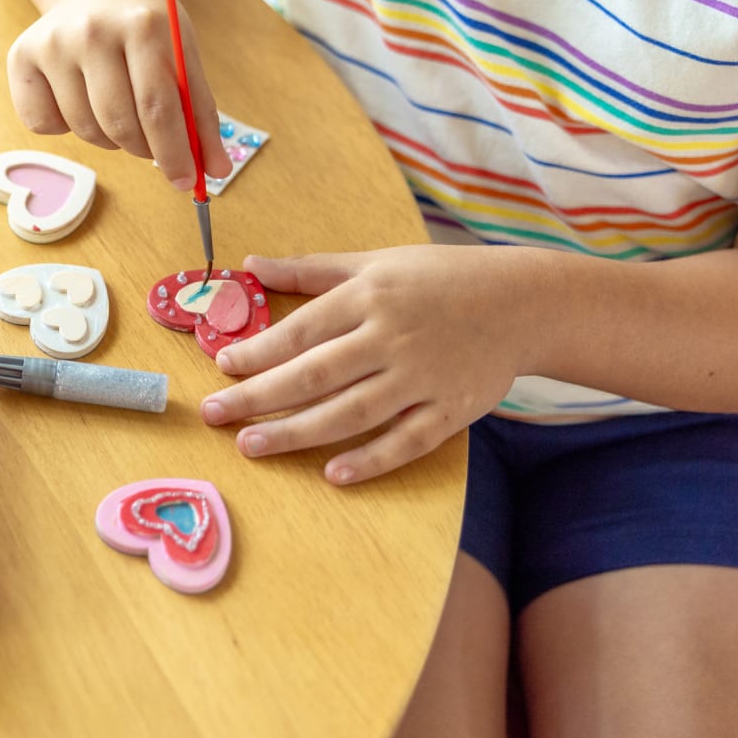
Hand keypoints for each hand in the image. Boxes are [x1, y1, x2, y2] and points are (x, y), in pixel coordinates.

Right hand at [7, 0, 231, 187]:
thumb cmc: (147, 28)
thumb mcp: (183, 54)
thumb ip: (199, 113)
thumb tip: (214, 172)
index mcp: (143, 25)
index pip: (159, 107)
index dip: (174, 153)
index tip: (186, 182)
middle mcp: (92, 31)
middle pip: (119, 123)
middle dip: (143, 149)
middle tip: (152, 147)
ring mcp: (52, 43)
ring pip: (84, 129)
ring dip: (109, 139)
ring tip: (119, 111)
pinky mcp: (21, 56)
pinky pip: (43, 125)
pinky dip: (65, 129)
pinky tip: (79, 99)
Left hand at [200, 247, 532, 483]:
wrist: (522, 302)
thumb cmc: (438, 278)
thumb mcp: (374, 262)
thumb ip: (310, 269)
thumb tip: (249, 263)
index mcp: (370, 296)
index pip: (302, 330)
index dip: (259, 351)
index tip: (222, 368)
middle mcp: (391, 337)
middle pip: (316, 375)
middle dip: (260, 397)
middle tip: (215, 415)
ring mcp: (422, 377)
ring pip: (351, 412)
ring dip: (298, 433)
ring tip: (252, 446)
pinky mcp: (451, 410)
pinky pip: (405, 441)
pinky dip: (370, 460)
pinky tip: (333, 475)